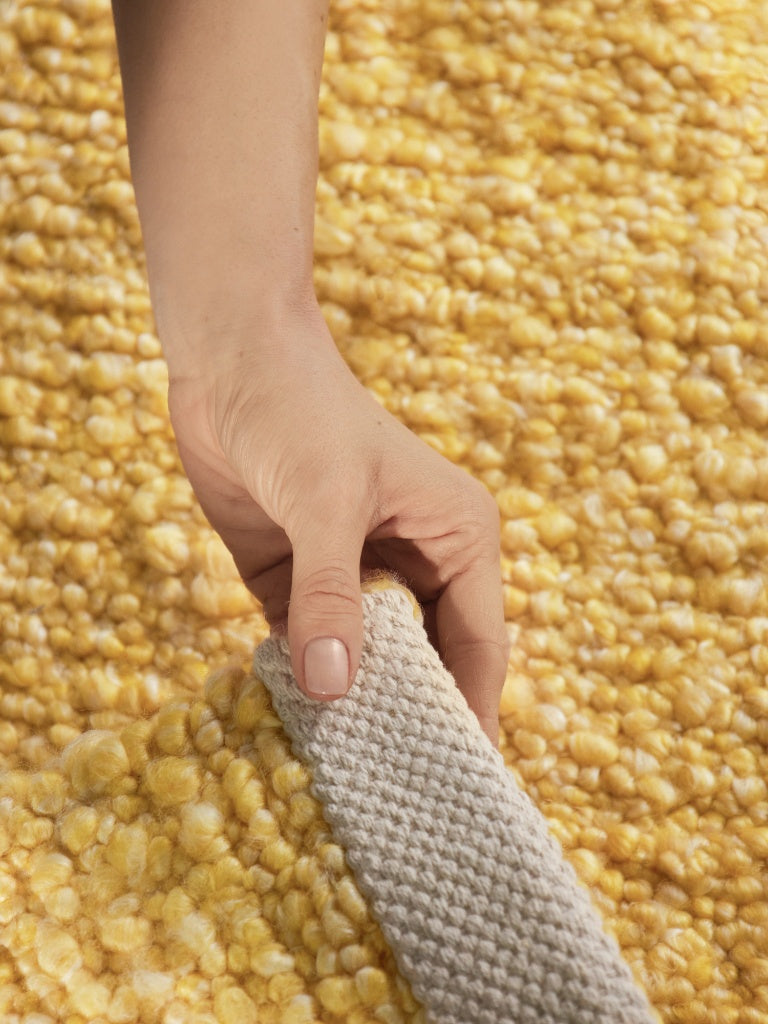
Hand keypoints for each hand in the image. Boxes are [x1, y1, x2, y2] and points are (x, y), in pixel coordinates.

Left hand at [166, 305, 509, 746]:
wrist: (229, 359)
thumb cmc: (302, 409)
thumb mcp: (325, 500)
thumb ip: (329, 595)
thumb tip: (333, 690)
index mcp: (457, 537)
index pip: (477, 645)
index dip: (470, 714)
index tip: (463, 788)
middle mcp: (416, 561)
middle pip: (425, 661)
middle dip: (412, 720)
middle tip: (401, 800)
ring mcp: (356, 573)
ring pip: (366, 660)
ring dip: (355, 707)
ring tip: (348, 782)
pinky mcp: (299, 579)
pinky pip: (309, 645)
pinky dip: (304, 681)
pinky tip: (294, 728)